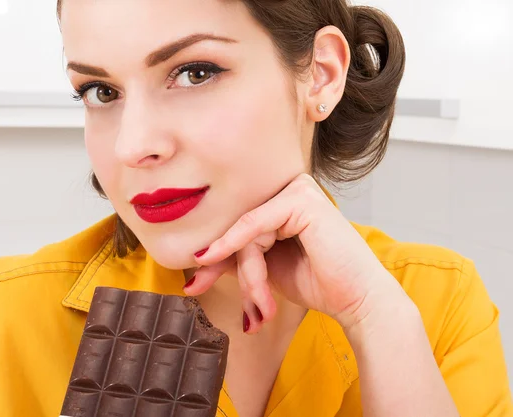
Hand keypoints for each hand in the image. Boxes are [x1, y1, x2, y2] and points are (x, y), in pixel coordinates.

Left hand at [184, 173, 405, 333]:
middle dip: (226, 270)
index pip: (238, 226)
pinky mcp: (300, 199)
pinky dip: (236, 250)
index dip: (214, 256)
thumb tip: (196, 258)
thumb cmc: (319, 282)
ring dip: (249, 277)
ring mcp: (296, 190)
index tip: (193, 284)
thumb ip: (236, 255)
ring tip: (263, 309)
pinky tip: (218, 265)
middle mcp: (288, 189)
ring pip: (245, 234)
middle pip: (239, 229)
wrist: (357, 301)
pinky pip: (253, 227)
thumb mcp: (265, 268)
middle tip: (227, 304)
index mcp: (282, 201)